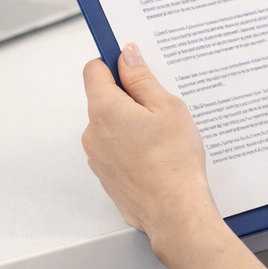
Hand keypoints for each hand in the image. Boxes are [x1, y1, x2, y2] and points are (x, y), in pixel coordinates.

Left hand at [81, 43, 218, 253]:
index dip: (114, 63)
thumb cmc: (174, 162)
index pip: (94, 70)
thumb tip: (127, 56)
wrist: (175, 212)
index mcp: (105, 110)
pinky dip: (131, 147)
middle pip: (104, 99)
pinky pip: (115, 150)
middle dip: (129, 97)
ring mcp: (97, 157)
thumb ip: (142, 78)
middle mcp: (92, 133)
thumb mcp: (167, 107)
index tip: (133, 65)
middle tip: (160, 107)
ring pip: (110, 126)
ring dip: (131, 124)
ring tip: (163, 136)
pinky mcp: (106, 176)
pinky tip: (157, 155)